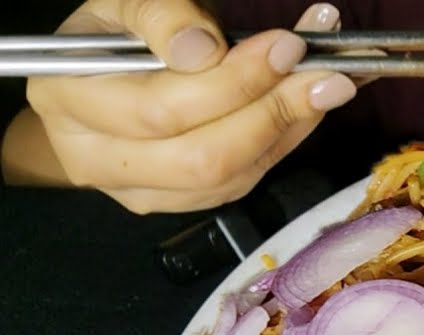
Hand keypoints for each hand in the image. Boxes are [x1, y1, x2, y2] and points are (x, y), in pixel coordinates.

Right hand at [16, 1, 354, 213]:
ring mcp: (141, 190)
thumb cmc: (113, 36)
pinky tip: (308, 106)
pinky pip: (242, 182)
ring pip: (231, 176)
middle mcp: (98, 158)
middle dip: (274, 112)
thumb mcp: (125, 4)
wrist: (90, 81)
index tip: (288, 45)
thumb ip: (161, 16)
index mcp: (70, 98)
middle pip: (203, 156)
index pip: (163, 109)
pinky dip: (284, 142)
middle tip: (327, 74)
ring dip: (290, 128)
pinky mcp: (180, 203)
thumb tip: (204, 49)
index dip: (234, 81)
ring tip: (330, 84)